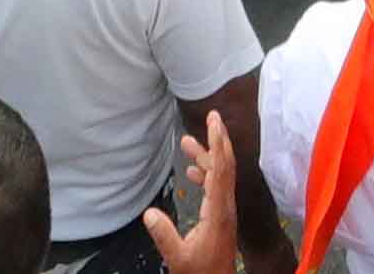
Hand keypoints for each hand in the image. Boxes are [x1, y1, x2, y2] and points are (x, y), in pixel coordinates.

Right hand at [149, 115, 242, 273]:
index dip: (217, 142)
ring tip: (186, 142)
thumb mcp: (178, 257)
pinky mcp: (221, 218)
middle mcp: (226, 207)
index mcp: (218, 211)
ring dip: (206, 157)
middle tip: (210, 116)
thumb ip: (164, 234)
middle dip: (217, 140)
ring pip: (219, 176)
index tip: (214, 120)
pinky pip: (216, 188)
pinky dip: (206, 175)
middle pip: (225, 165)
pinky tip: (193, 171)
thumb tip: (148, 212)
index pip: (220, 169)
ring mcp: (225, 212)